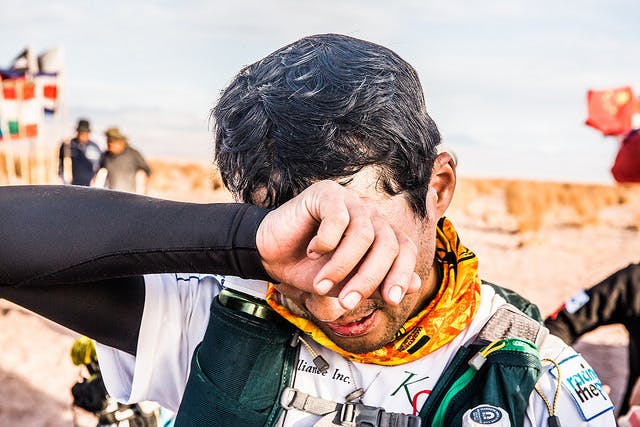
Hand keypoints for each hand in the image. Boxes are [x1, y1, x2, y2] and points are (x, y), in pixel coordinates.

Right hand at [256, 180, 419, 316]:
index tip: (390, 300)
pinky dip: (326, 242)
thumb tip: (417, 285)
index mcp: (380, 233)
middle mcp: (370, 214)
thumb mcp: (347, 284)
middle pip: (387, 243)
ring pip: (363, 234)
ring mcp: (350, 200)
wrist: (271, 255)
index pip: (405, 249)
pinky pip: (338, 218)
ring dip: (342, 266)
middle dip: (369, 278)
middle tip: (348, 302)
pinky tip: (312, 252)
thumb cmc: (311, 269)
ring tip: (321, 285)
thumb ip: (378, 283)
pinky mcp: (326, 192)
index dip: (401, 274)